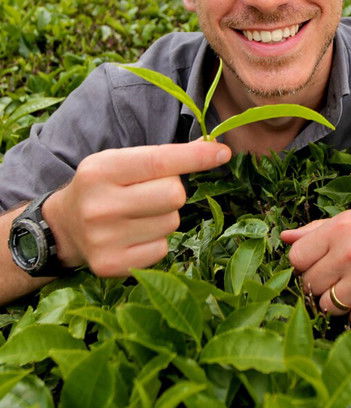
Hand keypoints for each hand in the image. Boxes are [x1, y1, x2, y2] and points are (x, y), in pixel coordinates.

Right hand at [43, 141, 230, 276]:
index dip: (196, 157)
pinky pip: (163, 248)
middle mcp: (99, 205)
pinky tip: (133, 235)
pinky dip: (157, 241)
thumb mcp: (122, 162)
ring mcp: (103, 239)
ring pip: (172, 222)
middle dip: (172, 191)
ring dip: (165, 217)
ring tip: (137, 214)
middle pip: (174, 195)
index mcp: (100, 170)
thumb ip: (165, 155)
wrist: (64, 227)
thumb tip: (214, 148)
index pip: (160, 161)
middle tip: (150, 193)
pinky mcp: (111, 265)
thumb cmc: (105, 187)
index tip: (223, 152)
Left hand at [281, 205, 350, 318]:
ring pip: (328, 307)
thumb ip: (322, 229)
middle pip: (310, 285)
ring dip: (342, 303)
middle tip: (347, 279)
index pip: (296, 258)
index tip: (325, 266)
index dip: (308, 265)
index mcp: (342, 227)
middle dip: (324, 286)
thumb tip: (284, 237)